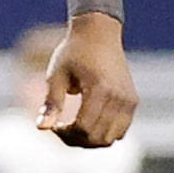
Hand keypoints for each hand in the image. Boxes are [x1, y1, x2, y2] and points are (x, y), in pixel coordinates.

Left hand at [37, 12, 136, 148]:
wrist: (99, 32)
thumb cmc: (74, 51)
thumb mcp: (57, 74)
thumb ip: (51, 103)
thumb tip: (41, 128)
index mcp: (99, 89)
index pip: (83, 128)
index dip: (65, 133)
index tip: (54, 124)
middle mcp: (119, 97)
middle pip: (97, 138)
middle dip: (75, 139)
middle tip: (61, 127)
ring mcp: (129, 101)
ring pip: (110, 139)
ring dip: (89, 140)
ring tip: (73, 126)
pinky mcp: (132, 102)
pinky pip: (120, 132)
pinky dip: (103, 134)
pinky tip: (88, 122)